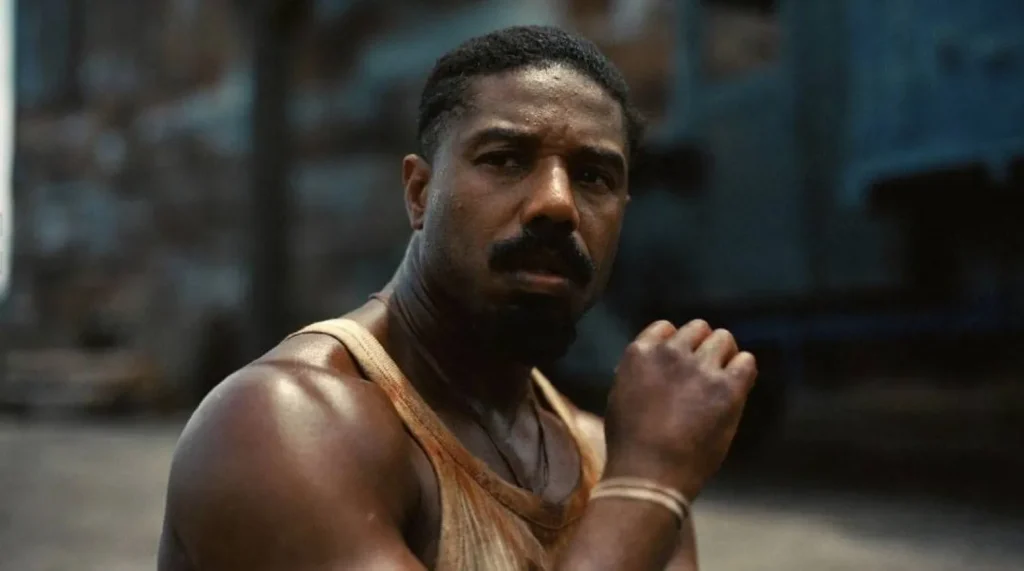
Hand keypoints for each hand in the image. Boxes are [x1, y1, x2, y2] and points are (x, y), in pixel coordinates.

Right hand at [602, 320, 757, 499]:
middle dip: (703, 346)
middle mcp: (670, 353)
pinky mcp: (726, 389)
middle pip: (699, 329)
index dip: (676, 345)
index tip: (680, 363)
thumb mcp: (621, 399)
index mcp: (640, 353)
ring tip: (722, 381)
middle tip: (705, 372)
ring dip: (725, 356)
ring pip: (724, 340)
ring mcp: (700, 369)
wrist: (649, 475)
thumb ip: (640, 375)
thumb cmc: (631, 446)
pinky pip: (746, 362)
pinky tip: (736, 389)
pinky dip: (743, 372)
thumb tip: (657, 366)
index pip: (666, 328)